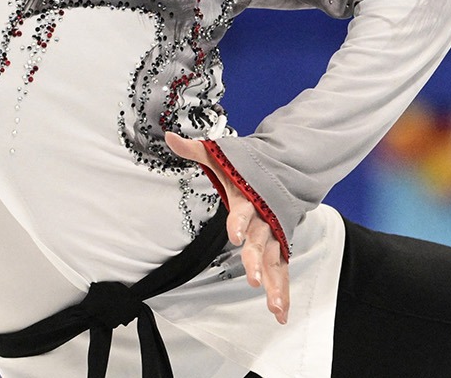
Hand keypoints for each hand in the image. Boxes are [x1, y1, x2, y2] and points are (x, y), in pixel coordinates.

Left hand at [165, 133, 289, 324]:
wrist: (280, 171)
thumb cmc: (242, 169)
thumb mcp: (220, 157)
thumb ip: (195, 150)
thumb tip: (168, 135)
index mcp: (249, 199)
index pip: (244, 211)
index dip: (240, 222)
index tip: (234, 235)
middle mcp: (264, 221)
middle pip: (260, 243)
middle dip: (256, 261)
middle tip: (251, 280)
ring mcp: (273, 237)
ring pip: (274, 263)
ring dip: (274, 285)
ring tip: (273, 307)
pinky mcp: (278, 248)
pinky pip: (280, 272)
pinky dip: (281, 291)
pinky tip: (280, 314)